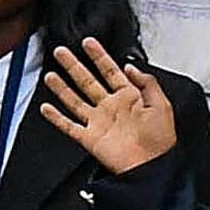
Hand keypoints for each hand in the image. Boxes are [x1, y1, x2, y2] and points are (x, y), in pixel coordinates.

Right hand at [39, 37, 176, 173]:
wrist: (151, 167)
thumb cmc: (161, 141)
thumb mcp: (162, 105)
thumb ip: (147, 83)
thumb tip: (132, 66)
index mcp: (129, 98)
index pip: (110, 71)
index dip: (99, 56)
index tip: (89, 43)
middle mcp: (111, 108)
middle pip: (87, 81)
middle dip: (74, 65)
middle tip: (62, 52)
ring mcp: (98, 122)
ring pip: (74, 100)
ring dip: (61, 87)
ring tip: (51, 75)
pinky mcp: (89, 138)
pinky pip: (68, 125)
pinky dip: (56, 117)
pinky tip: (47, 108)